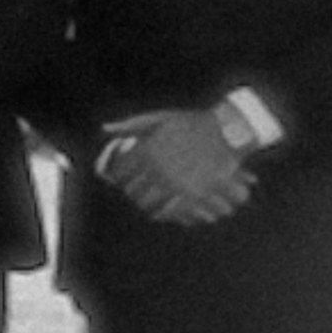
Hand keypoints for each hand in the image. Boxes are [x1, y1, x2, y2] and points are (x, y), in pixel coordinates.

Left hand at [100, 110, 255, 225]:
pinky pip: (168, 211)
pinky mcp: (193, 194)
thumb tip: (104, 129)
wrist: (227, 132)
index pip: (121, 171)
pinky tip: (160, 211)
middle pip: (132, 190)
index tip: (119, 176)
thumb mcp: (160, 119)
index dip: (117, 175)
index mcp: (147, 150)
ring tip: (145, 201)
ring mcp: (175, 182)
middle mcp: (158, 168)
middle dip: (130, 191)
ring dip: (143, 204)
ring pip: (147, 203)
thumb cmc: (191, 124)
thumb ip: (131, 125)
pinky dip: (161, 214)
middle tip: (132, 191)